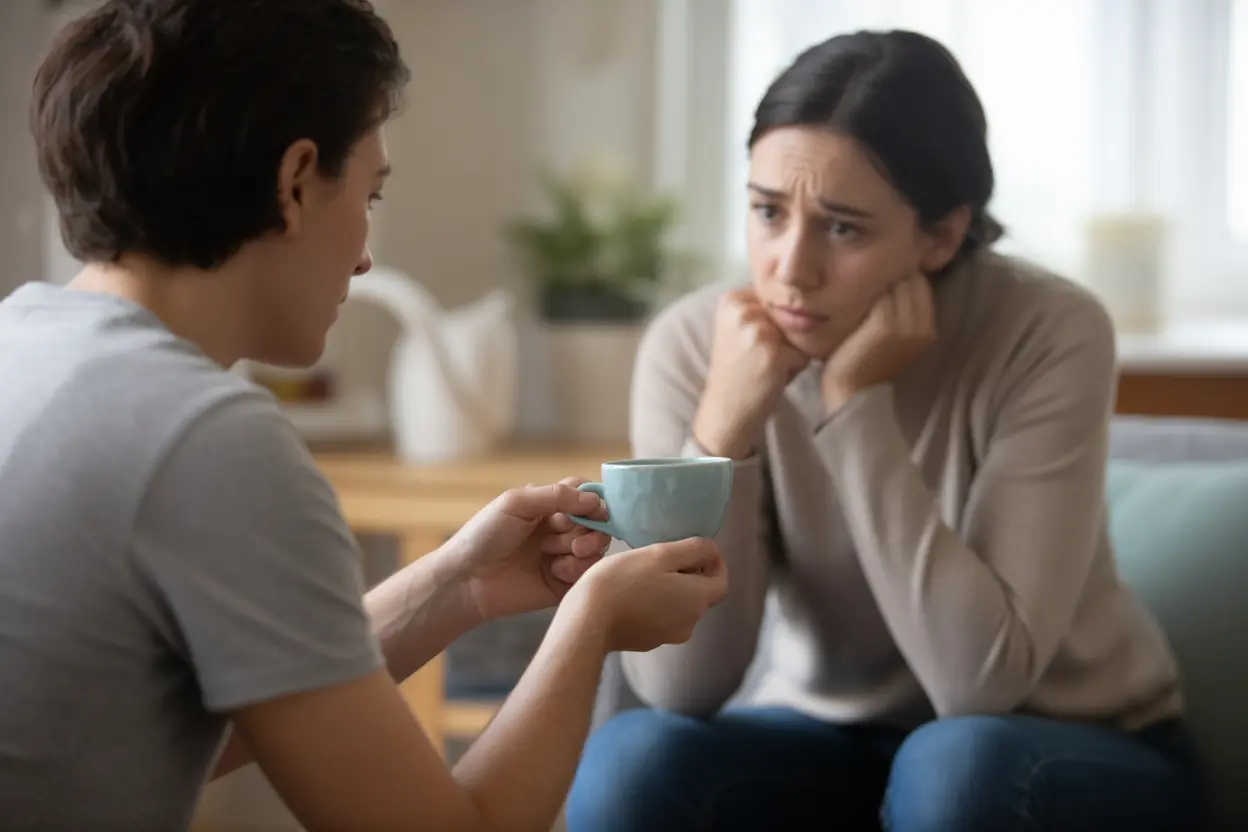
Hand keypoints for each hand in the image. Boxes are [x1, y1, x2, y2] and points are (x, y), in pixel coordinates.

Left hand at [439, 479, 612, 621]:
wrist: (467, 580)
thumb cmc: (485, 535)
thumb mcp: (517, 503)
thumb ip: (557, 496)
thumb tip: (596, 501)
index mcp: (547, 506)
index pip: (585, 495)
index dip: (594, 502)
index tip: (592, 510)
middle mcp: (558, 529)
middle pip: (596, 522)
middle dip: (589, 530)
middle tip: (573, 542)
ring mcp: (561, 556)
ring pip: (596, 547)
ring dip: (582, 549)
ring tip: (556, 555)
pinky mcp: (563, 583)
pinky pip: (587, 573)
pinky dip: (576, 569)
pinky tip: (554, 571)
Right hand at [564, 538, 728, 652]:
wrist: (588, 620)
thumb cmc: (623, 580)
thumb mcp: (660, 554)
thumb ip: (693, 550)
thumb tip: (712, 551)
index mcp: (697, 600)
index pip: (722, 582)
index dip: (716, 564)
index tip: (699, 551)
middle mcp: (690, 623)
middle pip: (700, 595)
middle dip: (690, 575)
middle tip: (665, 558)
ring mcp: (668, 636)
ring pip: (679, 607)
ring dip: (671, 590)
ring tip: (645, 574)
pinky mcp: (648, 642)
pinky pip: (660, 619)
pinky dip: (654, 605)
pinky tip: (632, 594)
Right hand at [693, 288, 808, 458]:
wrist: (726, 410)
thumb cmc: (739, 370)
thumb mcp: (739, 330)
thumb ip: (761, 309)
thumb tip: (805, 294)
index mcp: (731, 300)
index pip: (775, 300)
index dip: (773, 323)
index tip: (753, 344)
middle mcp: (742, 310)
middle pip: (788, 316)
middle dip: (783, 338)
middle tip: (759, 358)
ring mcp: (757, 331)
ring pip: (798, 334)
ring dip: (791, 352)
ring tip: (767, 367)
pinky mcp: (773, 352)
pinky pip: (803, 354)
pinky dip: (795, 368)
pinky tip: (773, 377)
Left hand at [821, 273, 935, 412]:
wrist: (851, 394)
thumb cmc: (863, 365)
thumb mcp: (891, 338)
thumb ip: (898, 312)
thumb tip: (890, 280)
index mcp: (928, 329)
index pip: (921, 284)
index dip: (902, 273)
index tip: (880, 271)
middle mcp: (922, 325)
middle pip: (911, 279)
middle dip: (891, 271)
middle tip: (867, 270)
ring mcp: (905, 324)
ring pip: (896, 281)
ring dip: (876, 276)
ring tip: (858, 278)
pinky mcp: (885, 323)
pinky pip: (880, 291)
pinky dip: (864, 287)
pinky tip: (849, 290)